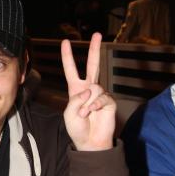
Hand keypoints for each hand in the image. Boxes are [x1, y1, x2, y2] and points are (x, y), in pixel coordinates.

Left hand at [61, 32, 115, 150]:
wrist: (90, 142)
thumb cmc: (77, 128)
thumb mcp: (69, 113)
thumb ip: (76, 99)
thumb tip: (89, 89)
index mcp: (76, 89)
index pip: (71, 69)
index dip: (68, 56)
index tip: (65, 42)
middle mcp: (89, 88)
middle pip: (93, 64)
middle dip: (94, 49)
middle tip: (97, 33)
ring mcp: (100, 94)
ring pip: (94, 88)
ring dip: (86, 103)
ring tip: (84, 114)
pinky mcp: (109, 101)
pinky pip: (101, 97)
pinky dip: (94, 106)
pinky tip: (92, 113)